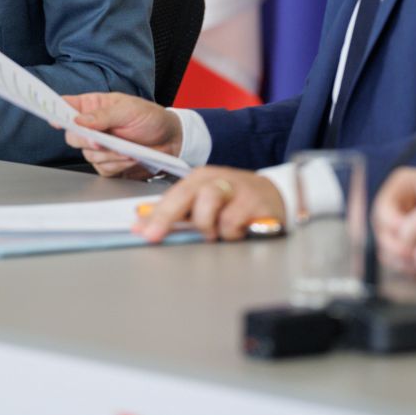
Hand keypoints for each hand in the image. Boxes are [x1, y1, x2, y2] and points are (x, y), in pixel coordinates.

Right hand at [63, 92, 181, 178]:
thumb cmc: (151, 118)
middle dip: (87, 141)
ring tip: (129, 147)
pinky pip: (103, 169)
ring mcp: (98, 147)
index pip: (66, 106)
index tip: (54, 118)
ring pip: (88, 155)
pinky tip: (131, 157)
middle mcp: (92, 127)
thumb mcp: (130, 109)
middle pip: (72, 136)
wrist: (171, 140)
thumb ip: (104, 114)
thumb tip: (79, 120)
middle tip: (101, 141)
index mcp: (93, 106)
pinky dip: (118, 165)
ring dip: (110, 154)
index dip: (55, 111)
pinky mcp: (108, 164)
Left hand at [134, 166, 284, 242]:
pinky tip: (238, 231)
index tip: (141, 231)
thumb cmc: (234, 200)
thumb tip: (142, 221)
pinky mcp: (255, 203)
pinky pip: (232, 224)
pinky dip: (230, 234)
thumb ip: (176, 211)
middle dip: (167, 217)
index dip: (156, 214)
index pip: (173, 195)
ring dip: (207, 227)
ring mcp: (237, 189)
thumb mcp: (204, 199)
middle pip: (187, 195)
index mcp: (200, 178)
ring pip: (208, 209)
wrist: (274, 196)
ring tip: (215, 233)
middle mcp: (217, 179)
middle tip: (156, 235)